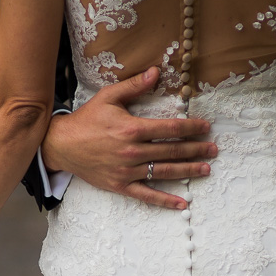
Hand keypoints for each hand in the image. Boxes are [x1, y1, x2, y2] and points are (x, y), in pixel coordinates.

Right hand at [40, 67, 216, 209]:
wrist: (62, 145)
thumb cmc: (86, 119)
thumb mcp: (108, 97)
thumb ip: (134, 86)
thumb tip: (156, 72)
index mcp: (132, 129)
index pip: (169, 129)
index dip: (191, 128)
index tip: (205, 127)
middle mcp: (132, 152)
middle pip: (171, 151)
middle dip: (195, 149)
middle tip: (214, 149)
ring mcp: (127, 171)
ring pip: (163, 172)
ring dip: (187, 171)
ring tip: (206, 169)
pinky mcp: (120, 185)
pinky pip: (146, 195)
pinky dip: (164, 200)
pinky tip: (182, 204)